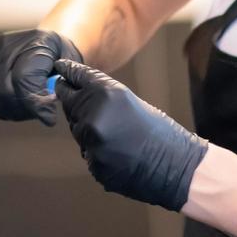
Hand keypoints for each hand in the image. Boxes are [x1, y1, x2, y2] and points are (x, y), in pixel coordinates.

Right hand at [0, 29, 81, 125]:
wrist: (46, 42)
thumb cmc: (62, 57)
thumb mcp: (72, 68)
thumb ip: (62, 87)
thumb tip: (47, 117)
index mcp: (36, 42)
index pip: (24, 79)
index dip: (35, 104)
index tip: (49, 119)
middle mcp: (7, 46)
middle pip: (4, 91)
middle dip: (24, 108)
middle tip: (40, 111)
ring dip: (11, 110)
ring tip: (28, 108)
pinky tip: (15, 105)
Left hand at [52, 58, 209, 211]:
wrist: (176, 166)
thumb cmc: (160, 132)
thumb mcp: (128, 102)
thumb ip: (100, 95)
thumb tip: (76, 92)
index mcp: (105, 93)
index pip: (74, 78)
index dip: (67, 74)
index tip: (59, 70)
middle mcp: (94, 115)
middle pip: (69, 105)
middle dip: (76, 104)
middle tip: (89, 108)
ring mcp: (91, 142)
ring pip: (78, 131)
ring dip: (88, 131)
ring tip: (116, 136)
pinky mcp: (93, 164)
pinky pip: (87, 153)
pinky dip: (98, 153)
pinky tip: (119, 154)